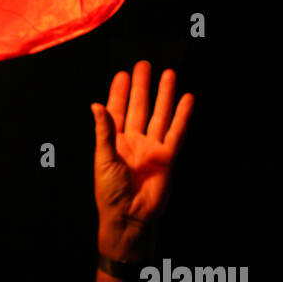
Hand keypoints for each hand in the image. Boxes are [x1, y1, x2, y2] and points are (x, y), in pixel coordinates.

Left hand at [91, 61, 192, 260]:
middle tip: (144, 64)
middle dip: (142, 87)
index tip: (123, 73)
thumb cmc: (110, 192)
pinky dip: (182, 116)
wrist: (129, 217)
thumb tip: (96, 105)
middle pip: (139, 107)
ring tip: (169, 74)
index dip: (119, 92)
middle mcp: (133, 141)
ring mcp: (151, 148)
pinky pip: (176, 132)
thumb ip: (103, 131)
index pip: (116, 110)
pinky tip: (187, 99)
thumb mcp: (103, 159)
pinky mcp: (167, 157)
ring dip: (164, 96)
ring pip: (159, 116)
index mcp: (113, 141)